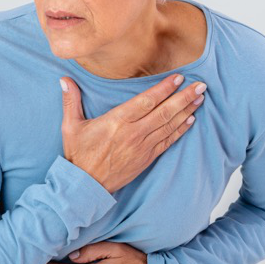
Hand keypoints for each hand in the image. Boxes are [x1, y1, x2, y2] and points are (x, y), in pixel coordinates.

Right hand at [60, 73, 205, 193]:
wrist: (86, 185)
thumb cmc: (79, 155)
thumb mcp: (70, 126)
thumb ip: (70, 100)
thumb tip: (64, 80)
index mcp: (117, 121)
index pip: (146, 101)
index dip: (164, 88)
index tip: (178, 78)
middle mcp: (133, 133)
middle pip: (164, 111)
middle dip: (184, 97)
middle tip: (200, 85)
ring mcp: (142, 147)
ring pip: (169, 125)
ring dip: (186, 110)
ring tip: (200, 98)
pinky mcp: (147, 158)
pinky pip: (167, 141)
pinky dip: (180, 130)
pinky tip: (190, 120)